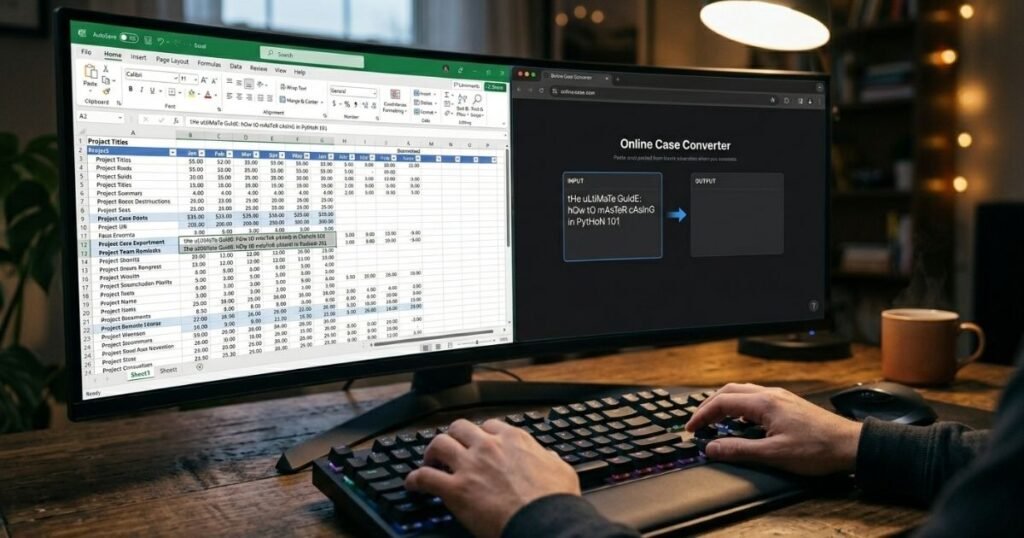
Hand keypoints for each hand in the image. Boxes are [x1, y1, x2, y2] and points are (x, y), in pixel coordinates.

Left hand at [405, 418, 580, 537]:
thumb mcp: (561, 470)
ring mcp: (470, 466)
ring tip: (430, 461)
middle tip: (451, 448)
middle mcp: (488, 447)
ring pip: (439, 444)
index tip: (478, 442)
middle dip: (453, 436)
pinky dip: (415, 480)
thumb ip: (550, 460)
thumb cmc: (553, 500)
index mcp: (513, 440)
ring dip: (432, 452)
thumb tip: (549, 458)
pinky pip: (425, 477)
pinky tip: (412, 484)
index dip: (481, 434)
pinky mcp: (456, 490)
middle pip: (460, 428)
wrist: (544, 521)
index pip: (490, 425)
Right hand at [686, 383, 862, 475]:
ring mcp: (780, 397)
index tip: (690, 429)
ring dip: (724, 403)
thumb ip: (739, 449)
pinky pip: (755, 397)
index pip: (722, 402)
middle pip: (729, 391)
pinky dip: (739, 406)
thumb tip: (712, 447)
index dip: (702, 415)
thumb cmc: (817, 449)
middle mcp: (770, 394)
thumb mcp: (774, 454)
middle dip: (709, 405)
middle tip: (697, 422)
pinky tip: (741, 420)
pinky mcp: (788, 404)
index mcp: (763, 403)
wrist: (849, 445)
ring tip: (714, 420)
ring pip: (743, 392)